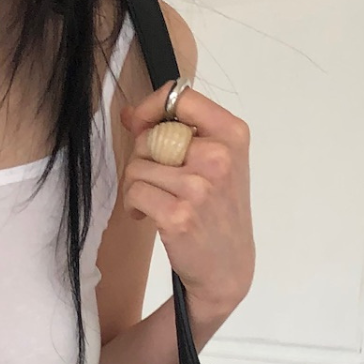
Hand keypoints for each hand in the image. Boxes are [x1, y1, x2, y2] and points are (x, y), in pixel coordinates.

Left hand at [120, 82, 254, 320]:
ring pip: (137, 167)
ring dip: (135, 185)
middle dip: (141, 158)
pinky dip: (133, 205)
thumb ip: (178, 133)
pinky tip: (147, 216)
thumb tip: (131, 115)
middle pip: (150, 136)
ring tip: (153, 201)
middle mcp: (218, 156)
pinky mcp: (178, 215)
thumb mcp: (216, 163)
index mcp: (232, 134)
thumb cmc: (219, 212)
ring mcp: (199, 187)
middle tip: (154, 181)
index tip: (142, 124)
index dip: (151, 107)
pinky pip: (134, 193)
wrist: (228, 267)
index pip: (180, 96)